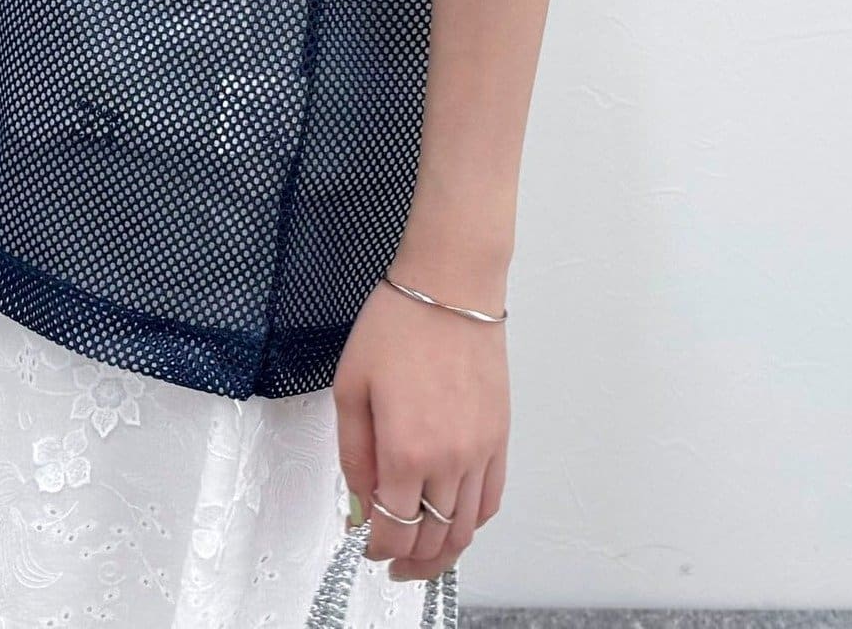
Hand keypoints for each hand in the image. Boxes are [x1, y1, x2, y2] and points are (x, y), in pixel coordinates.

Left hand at [332, 276, 508, 581]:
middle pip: (432, 539)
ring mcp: (480, 451)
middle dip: (407, 561)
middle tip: (390, 563)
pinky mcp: (500, 437)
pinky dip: (473, 522)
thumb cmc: (398, 324)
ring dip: (443, 553)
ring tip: (421, 556)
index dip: (376, 549)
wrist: (451, 286)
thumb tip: (358, 503)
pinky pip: (491, 499)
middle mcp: (449, 460)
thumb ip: (353, 453)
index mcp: (405, 450)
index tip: (364, 548)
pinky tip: (456, 522)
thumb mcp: (351, 386)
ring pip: (466, 529)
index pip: (393, 530)